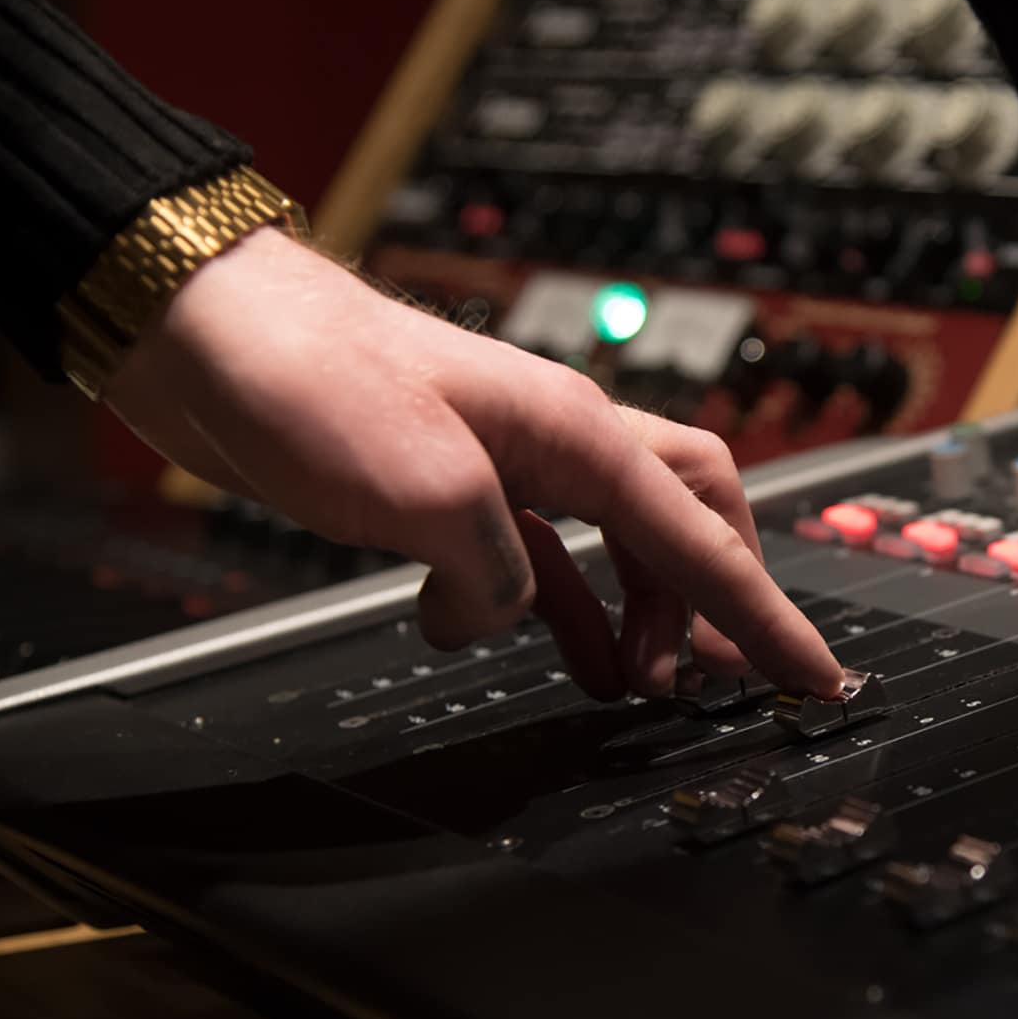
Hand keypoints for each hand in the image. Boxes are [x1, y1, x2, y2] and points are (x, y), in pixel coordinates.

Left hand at [104, 227, 841, 700]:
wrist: (204, 331)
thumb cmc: (309, 378)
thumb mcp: (420, 491)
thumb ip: (490, 572)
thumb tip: (498, 618)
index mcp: (578, 435)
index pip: (704, 539)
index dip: (766, 616)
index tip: (813, 672)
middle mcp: (559, 442)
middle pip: (688, 522)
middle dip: (720, 600)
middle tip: (727, 675)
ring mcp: (509, 462)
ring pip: (618, 545)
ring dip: (641, 615)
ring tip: (645, 687)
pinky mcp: (455, 488)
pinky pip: (545, 558)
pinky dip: (561, 608)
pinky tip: (558, 650)